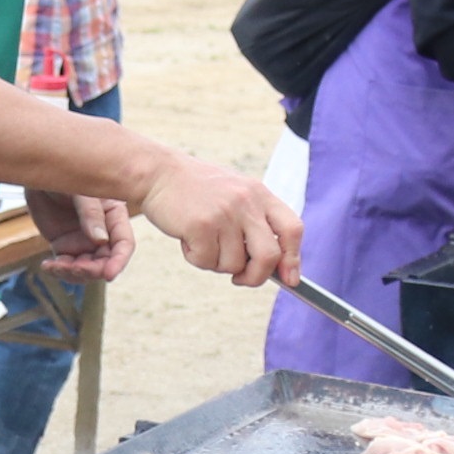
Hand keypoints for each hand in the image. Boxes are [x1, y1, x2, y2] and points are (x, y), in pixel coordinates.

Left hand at [23, 183, 133, 281]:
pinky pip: (65, 266)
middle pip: (105, 261)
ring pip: (86, 269)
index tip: (109, 275)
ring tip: (56, 265)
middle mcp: (103, 232)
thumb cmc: (67, 176)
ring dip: (73, 273)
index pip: (124, 244)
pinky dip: (58, 271)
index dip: (119, 261)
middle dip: (92, 270)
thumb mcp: (82, 192)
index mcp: (115, 217)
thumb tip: (100, 240)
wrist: (42, 176)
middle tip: (74, 267)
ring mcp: (83, 241)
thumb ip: (91, 214)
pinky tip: (47, 265)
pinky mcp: (65, 246)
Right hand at [132, 154, 300, 285]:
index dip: (293, 258)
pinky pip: (206, 261)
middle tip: (239, 278)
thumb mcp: (235, 197)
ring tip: (202, 241)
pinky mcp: (200, 225)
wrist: (160, 174)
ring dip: (215, 263)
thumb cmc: (197, 192)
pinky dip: (195, 257)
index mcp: (260, 195)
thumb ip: (255, 223)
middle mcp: (246, 203)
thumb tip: (273, 265)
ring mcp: (224, 214)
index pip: (292, 229)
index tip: (290, 279)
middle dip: (255, 276)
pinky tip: (187, 238)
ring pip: (233, 264)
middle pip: (268, 256)